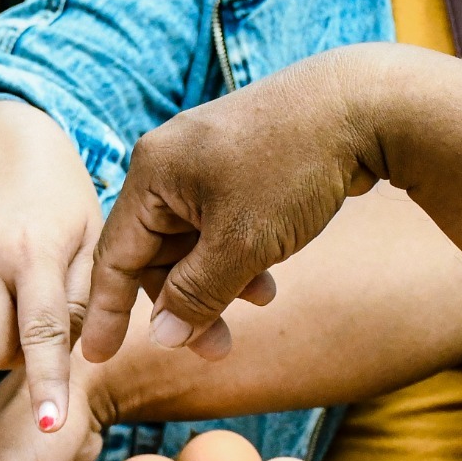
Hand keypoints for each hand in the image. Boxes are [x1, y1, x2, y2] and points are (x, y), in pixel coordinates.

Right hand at [0, 101, 102, 434]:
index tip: (49, 425)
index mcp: (34, 249)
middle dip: (12, 358)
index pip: (40, 333)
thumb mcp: (89, 237)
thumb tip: (86, 359)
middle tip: (30, 327)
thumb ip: (88, 298)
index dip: (45, 384)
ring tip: (2, 312)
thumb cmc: (56, 198)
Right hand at [83, 51, 382, 364]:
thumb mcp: (241, 244)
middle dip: (183, 304)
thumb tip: (161, 339)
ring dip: (217, 285)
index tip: (97, 356)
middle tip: (213, 352)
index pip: (115, 254)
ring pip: (193, 242)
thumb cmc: (294, 167)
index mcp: (153, 173)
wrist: (364, 104)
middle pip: (156, 252)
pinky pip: (220, 225)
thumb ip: (196, 295)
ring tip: (257, 306)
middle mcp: (170, 162)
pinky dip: (237, 258)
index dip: (106, 310)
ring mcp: (206, 160)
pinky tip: (266, 281)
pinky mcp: (240, 164)